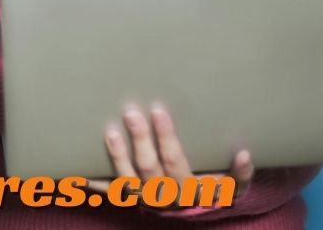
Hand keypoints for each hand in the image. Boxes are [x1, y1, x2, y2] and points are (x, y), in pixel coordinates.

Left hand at [87, 104, 253, 209]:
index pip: (174, 159)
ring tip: (110, 132)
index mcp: (186, 188)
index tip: (158, 110)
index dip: (166, 136)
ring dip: (117, 156)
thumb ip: (240, 175)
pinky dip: (93, 183)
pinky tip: (78, 170)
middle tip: (131, 111)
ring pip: (126, 179)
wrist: (196, 213)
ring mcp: (143, 198)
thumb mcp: (232, 187)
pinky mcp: (129, 198)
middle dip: (139, 139)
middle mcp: (162, 194)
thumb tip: (244, 154)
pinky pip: (110, 192)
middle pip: (148, 166)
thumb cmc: (213, 191)